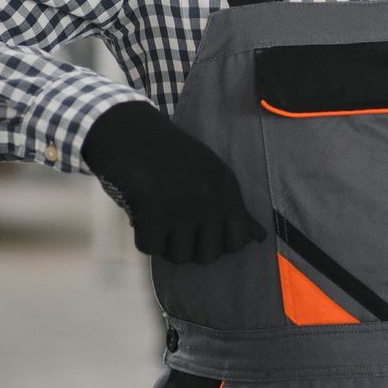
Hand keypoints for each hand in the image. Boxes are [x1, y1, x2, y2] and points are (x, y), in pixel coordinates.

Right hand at [80, 101, 265, 263]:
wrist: (129, 130)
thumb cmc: (169, 157)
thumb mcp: (210, 174)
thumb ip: (233, 207)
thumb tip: (259, 238)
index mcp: (226, 188)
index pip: (237, 241)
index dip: (217, 244)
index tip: (200, 233)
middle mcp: (210, 198)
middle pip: (208, 256)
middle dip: (189, 248)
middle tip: (173, 227)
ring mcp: (183, 204)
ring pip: (179, 256)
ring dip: (164, 244)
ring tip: (157, 218)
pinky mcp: (153, 209)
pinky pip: (151, 247)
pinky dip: (142, 237)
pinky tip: (141, 216)